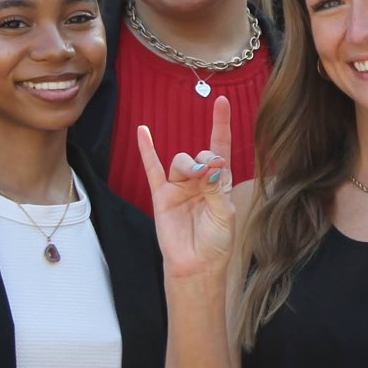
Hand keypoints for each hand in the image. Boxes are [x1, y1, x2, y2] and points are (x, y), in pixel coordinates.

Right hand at [137, 94, 236, 282]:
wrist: (197, 265)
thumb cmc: (216, 242)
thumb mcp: (225, 214)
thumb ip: (216, 188)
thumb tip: (210, 165)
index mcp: (219, 182)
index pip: (221, 147)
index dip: (221, 125)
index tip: (223, 102)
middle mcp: (199, 181)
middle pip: (200, 155)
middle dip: (206, 160)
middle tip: (210, 173)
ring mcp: (179, 187)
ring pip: (180, 161)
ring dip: (187, 164)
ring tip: (195, 177)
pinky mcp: (162, 196)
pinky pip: (152, 169)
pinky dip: (147, 150)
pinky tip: (143, 132)